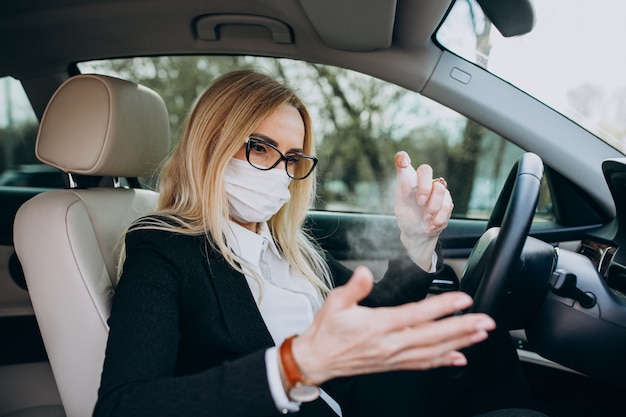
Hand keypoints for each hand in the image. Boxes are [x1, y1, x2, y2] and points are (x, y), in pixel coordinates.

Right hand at [291, 267, 494, 384]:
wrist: (316, 360)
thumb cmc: (326, 331)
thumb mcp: (334, 303)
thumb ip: (354, 288)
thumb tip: (364, 272)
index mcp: (378, 326)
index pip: (416, 315)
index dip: (442, 307)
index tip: (463, 299)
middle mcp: (390, 344)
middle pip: (433, 336)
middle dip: (462, 328)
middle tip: (485, 322)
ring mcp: (393, 357)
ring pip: (433, 352)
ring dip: (459, 344)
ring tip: (479, 336)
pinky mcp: (393, 364)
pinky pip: (422, 365)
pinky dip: (443, 361)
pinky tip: (458, 358)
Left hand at [394, 151, 452, 269]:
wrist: (419, 234)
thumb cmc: (407, 217)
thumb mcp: (400, 206)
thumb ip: (402, 188)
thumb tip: (404, 168)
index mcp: (408, 180)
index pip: (403, 161)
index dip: (402, 158)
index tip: (402, 162)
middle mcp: (423, 181)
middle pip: (426, 170)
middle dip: (424, 187)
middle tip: (420, 202)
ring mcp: (437, 189)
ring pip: (440, 189)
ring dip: (432, 207)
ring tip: (426, 218)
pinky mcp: (447, 201)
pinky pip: (447, 205)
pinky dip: (438, 218)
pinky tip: (432, 224)